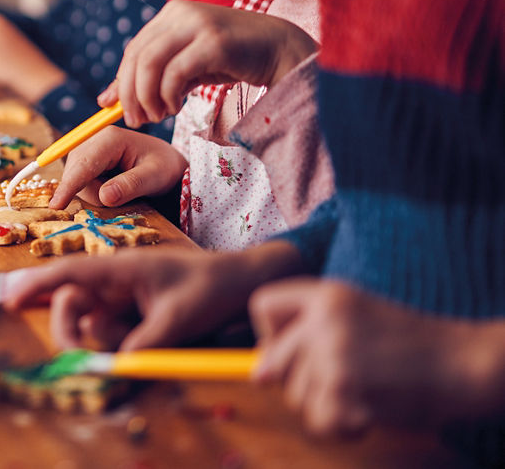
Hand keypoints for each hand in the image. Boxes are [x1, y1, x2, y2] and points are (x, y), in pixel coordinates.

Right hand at [0, 242, 302, 350]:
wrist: (241, 283)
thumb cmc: (210, 287)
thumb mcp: (180, 317)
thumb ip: (145, 341)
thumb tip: (116, 365)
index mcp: (120, 267)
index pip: (69, 273)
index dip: (36, 284)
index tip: (11, 298)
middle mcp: (114, 280)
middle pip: (72, 304)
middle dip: (70, 332)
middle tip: (81, 361)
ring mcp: (121, 297)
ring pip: (92, 324)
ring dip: (106, 342)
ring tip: (149, 341)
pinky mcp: (131, 313)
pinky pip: (111, 333)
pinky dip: (120, 346)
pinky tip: (151, 340)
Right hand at [48, 127, 186, 207]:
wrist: (167, 163)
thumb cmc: (164, 167)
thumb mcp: (154, 177)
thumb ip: (130, 186)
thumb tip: (104, 197)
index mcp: (110, 139)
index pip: (83, 165)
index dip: (69, 187)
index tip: (55, 206)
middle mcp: (94, 140)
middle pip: (76, 173)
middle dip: (92, 193)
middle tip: (123, 198)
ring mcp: (88, 150)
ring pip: (77, 180)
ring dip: (94, 194)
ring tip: (122, 192)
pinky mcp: (87, 160)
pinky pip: (81, 181)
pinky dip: (93, 191)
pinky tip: (112, 189)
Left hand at [99, 0, 317, 128]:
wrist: (281, 50)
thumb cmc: (232, 59)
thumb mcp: (186, 67)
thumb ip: (152, 79)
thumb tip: (106, 100)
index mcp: (170, 15)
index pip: (133, 51)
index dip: (122, 83)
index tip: (120, 110)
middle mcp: (181, 13)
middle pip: (137, 57)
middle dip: (130, 94)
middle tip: (136, 120)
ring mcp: (198, 25)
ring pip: (151, 63)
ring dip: (147, 96)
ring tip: (157, 116)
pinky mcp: (214, 42)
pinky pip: (176, 72)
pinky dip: (168, 95)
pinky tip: (175, 108)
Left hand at [251, 279, 504, 435]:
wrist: (462, 363)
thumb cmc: (408, 345)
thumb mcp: (355, 318)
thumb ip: (306, 335)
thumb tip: (257, 375)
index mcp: (326, 293)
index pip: (262, 305)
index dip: (272, 334)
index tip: (301, 349)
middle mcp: (324, 318)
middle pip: (273, 363)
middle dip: (303, 383)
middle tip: (346, 380)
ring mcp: (335, 353)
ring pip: (294, 398)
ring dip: (326, 407)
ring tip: (364, 393)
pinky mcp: (348, 388)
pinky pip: (318, 422)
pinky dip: (341, 427)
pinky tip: (369, 412)